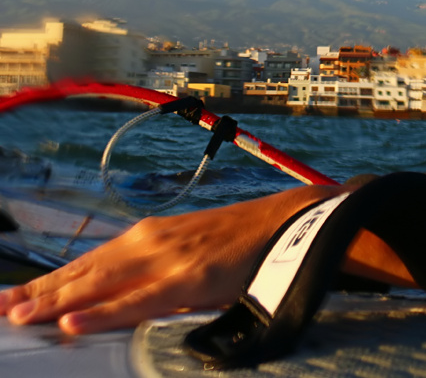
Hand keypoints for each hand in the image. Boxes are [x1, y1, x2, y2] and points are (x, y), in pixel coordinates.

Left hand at [0, 186, 338, 333]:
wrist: (282, 222)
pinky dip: (101, 311)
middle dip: (39, 293)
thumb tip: (125, 296)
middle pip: (83, 273)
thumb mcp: (188, 252)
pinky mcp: (186, 278)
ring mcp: (165, 258)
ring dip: (54, 301)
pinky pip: (136, 300)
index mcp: (147, 238)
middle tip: (0, 309)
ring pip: (99, 284)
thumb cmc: (238, 242)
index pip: (87, 264)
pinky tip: (72, 319)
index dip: (49, 281)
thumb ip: (155, 273)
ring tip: (17, 315)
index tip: (13, 295)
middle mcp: (148, 243)